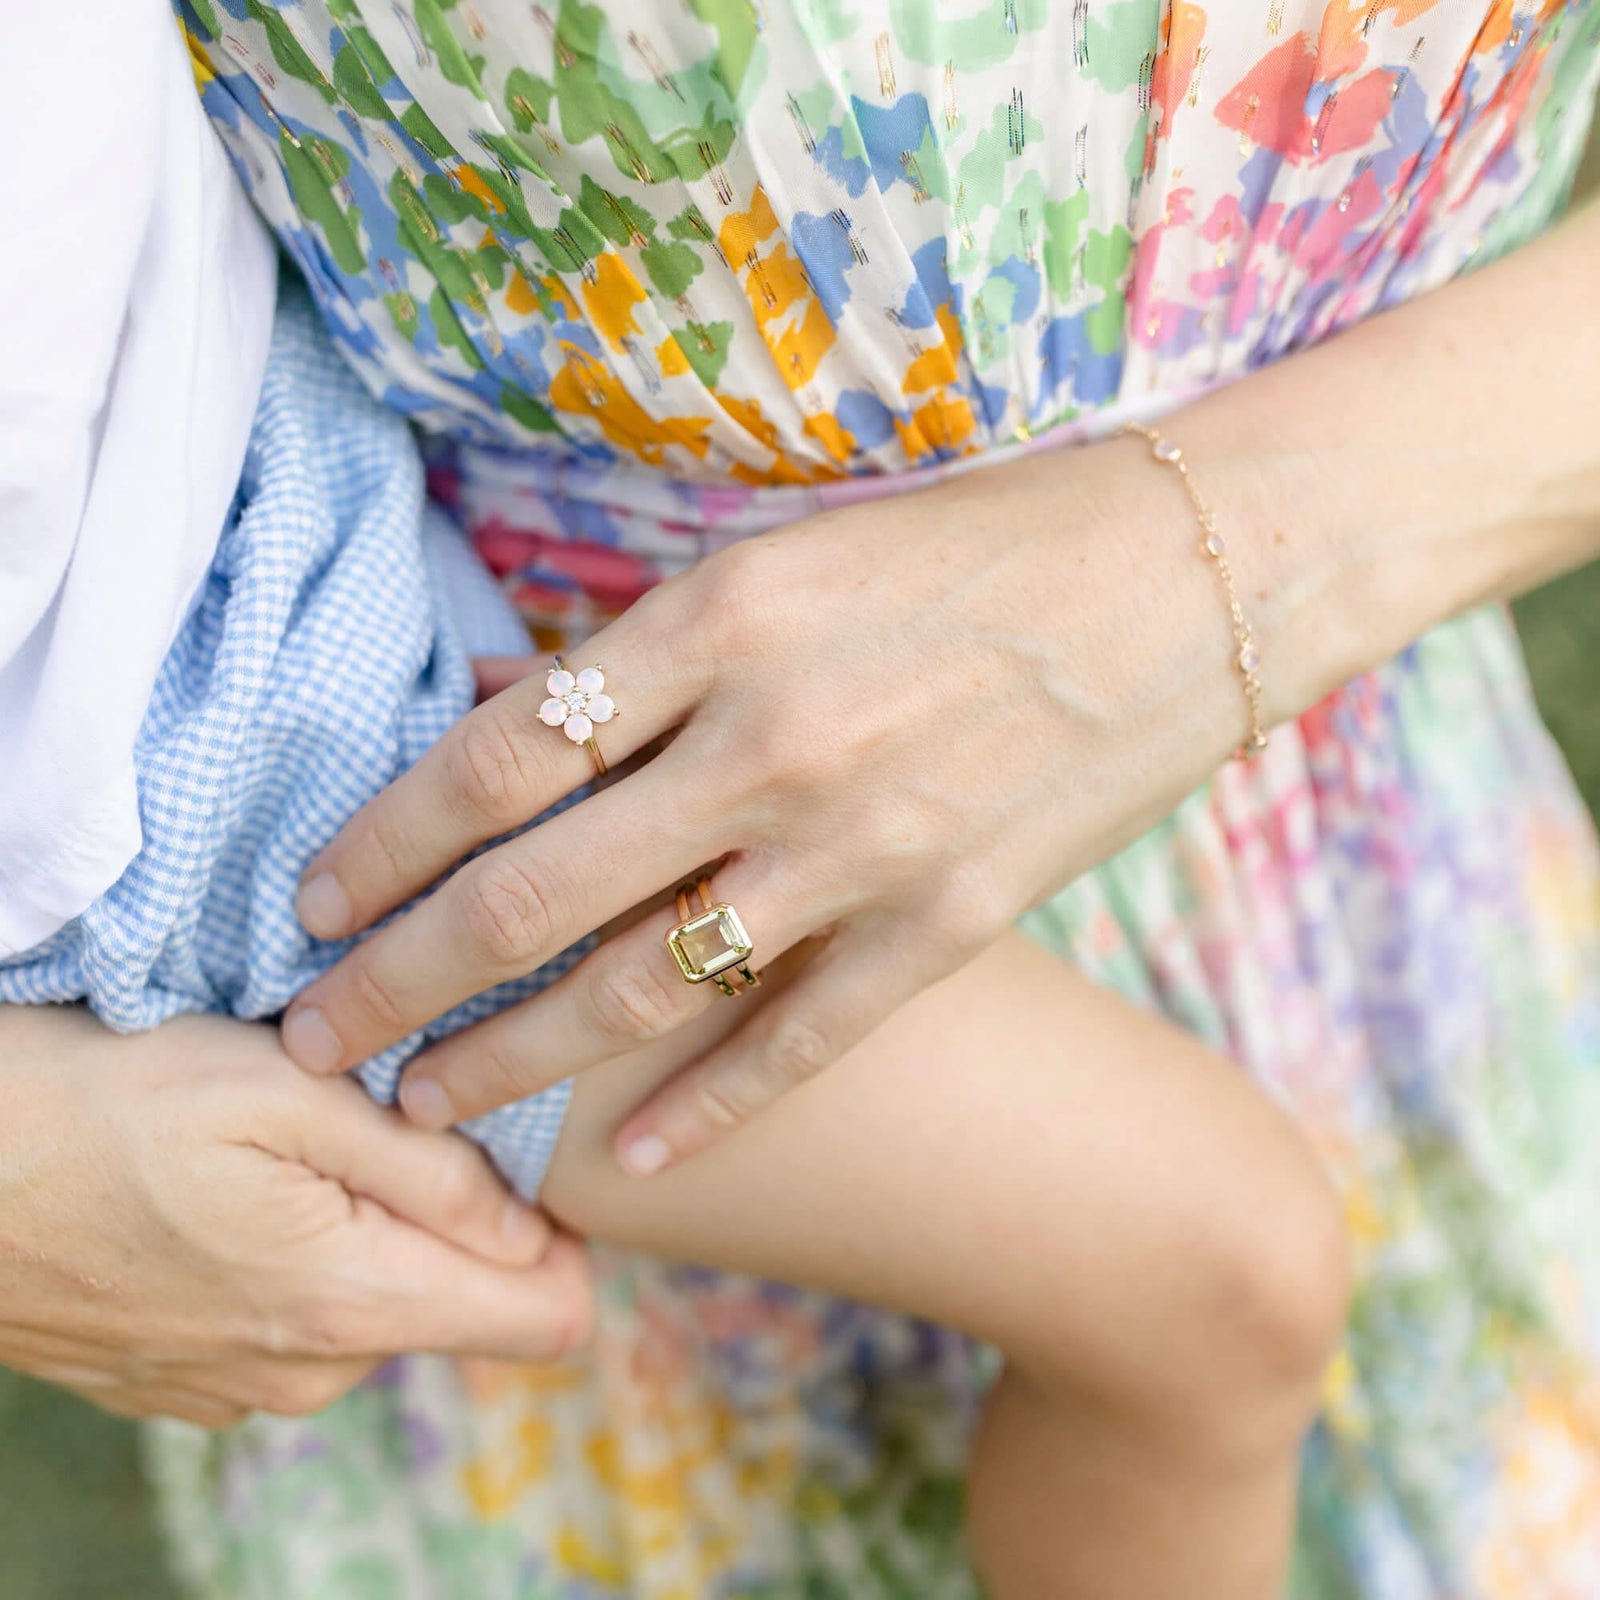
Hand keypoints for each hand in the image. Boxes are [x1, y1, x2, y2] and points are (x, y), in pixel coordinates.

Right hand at [0, 1004, 590, 1426]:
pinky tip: (240, 1195)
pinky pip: (300, 1323)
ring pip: (380, 1305)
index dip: (563, 1237)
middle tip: (386, 1123)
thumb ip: (428, 1171)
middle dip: (457, 1217)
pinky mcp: (191, 1382)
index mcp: (355, 1302)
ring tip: (297, 1149)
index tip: (528, 1162)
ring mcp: (245, 1389)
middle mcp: (313, 1371)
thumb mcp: (285, 1097)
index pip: (546, 1319)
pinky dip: (301, 1258)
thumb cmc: (110, 1103)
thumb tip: (535, 1231)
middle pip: (463, 1301)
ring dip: (369, 1230)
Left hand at [278, 436, 1248, 1172]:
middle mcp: (772, 740)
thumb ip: (649, 647)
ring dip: (513, 1058)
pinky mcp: (952, 920)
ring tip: (428, 1103)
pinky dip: (702, 1110)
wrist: (1193, 574)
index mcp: (717, 621)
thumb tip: (507, 709)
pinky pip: (799, 1038)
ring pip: (643, 985)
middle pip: (532, 890)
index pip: (494, 758)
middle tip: (312, 1036)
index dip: (379, 841)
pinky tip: (625, 1160)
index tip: (312, 899)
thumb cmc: (978, 542)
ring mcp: (864, 843)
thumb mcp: (790, 556)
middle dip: (397, 977)